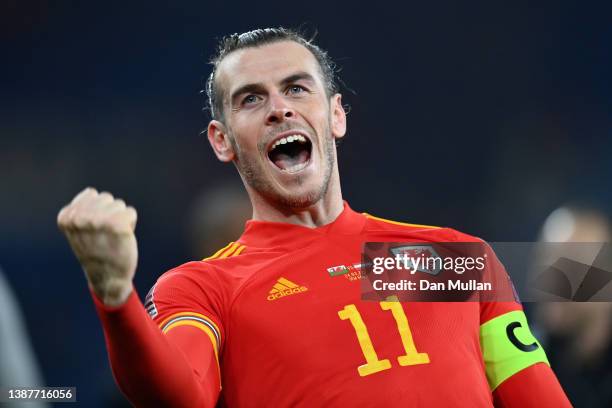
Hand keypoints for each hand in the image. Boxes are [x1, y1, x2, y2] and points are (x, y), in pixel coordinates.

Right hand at [57, 187, 137, 305]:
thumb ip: (80, 209)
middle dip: (109, 213)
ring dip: (120, 218)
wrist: (107, 278)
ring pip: (118, 204)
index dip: (96, 211)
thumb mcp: (77, 229)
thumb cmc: (95, 250)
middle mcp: (79, 218)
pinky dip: (131, 224)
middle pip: (105, 198)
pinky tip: (122, 237)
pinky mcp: (117, 225)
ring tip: (112, 237)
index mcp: (66, 217)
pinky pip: (130, 212)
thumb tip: (90, 192)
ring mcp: (97, 221)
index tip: (92, 230)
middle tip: (104, 234)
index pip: (91, 194)